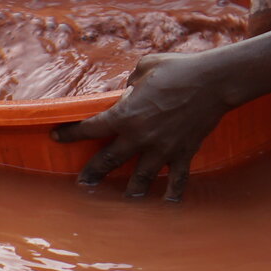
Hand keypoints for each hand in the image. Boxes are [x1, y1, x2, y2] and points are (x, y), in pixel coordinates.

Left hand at [52, 51, 233, 200]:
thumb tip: (129, 92)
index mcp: (127, 114)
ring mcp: (162, 149)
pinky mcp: (183, 154)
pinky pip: (176, 180)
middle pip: (109, 160)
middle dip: (93, 173)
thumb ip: (131, 83)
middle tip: (82, 184)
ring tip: (122, 200)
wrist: (213, 81)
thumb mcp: (146, 66)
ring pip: (140, 179)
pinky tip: (167, 204)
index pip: (91, 128)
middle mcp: (140, 137)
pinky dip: (172, 193)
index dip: (70, 133)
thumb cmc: (178, 69)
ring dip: (129, 191)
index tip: (56, 136)